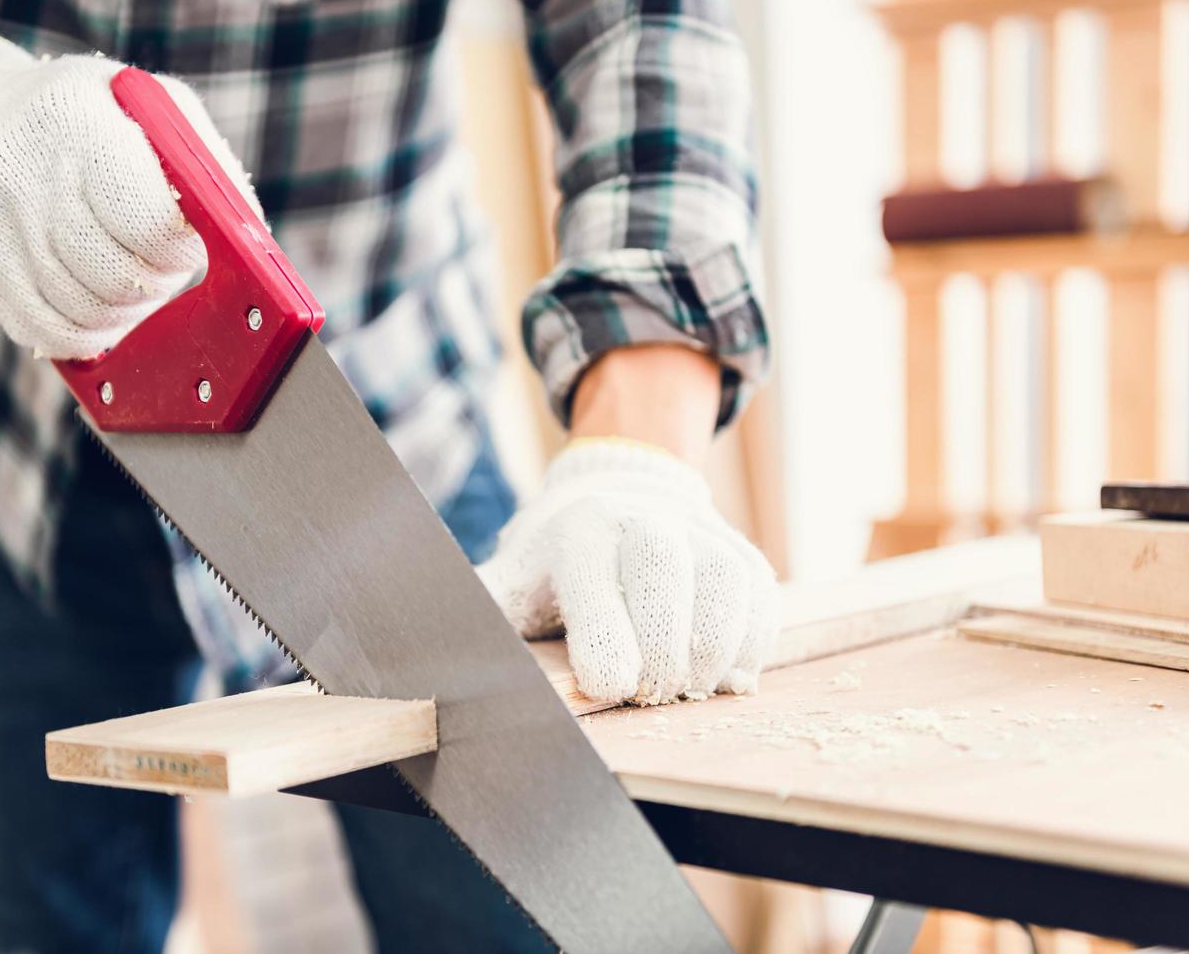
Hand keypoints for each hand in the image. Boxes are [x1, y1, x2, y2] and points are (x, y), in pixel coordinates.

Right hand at [0, 36, 261, 357]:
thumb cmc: (94, 120)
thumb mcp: (152, 110)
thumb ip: (206, 167)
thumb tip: (247, 238)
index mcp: (76, 122)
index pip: (150, 226)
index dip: (179, 252)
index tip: (183, 246)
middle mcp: (22, 172)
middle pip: (117, 280)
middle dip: (154, 287)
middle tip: (157, 269)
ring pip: (86, 315)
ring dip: (124, 315)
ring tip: (126, 282)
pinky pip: (48, 335)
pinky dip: (86, 337)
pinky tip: (95, 310)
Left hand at [478, 439, 778, 704]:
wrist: (624, 494)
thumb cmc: (557, 564)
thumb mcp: (512, 582)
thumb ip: (481, 617)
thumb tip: (426, 669)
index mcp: (579, 530)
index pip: (595, 582)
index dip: (605, 641)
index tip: (609, 689)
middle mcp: (643, 517)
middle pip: (665, 572)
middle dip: (661, 649)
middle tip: (649, 694)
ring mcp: (701, 532)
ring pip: (724, 585)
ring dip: (709, 653)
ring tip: (683, 688)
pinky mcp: (743, 553)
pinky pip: (762, 601)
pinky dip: (747, 647)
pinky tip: (720, 675)